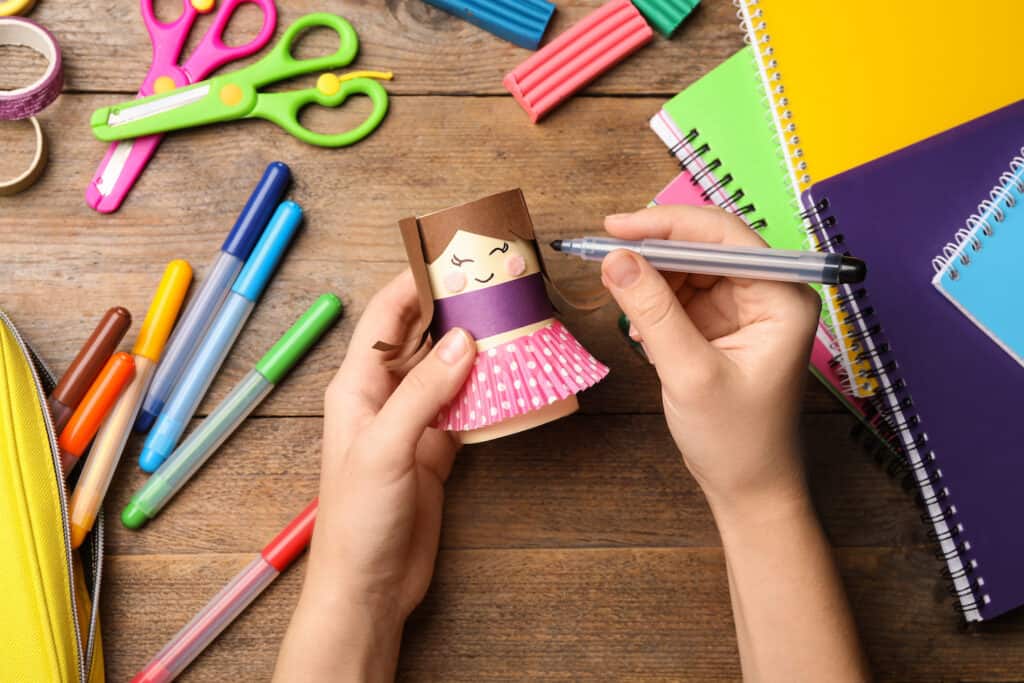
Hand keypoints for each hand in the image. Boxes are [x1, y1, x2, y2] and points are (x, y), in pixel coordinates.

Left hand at [275, 270, 476, 681]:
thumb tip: (463, 341)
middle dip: (452, 308)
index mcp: (357, 387)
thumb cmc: (358, 521)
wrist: (369, 586)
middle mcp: (384, 397)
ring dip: (475, 348)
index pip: (386, 317)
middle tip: (493, 283)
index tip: (452, 255)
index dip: (415, 282)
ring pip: (446, 369)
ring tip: (511, 320)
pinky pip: (465, 406)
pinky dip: (487, 390)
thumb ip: (423, 393)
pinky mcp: (436, 449)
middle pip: (419, 337)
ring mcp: (412, 423)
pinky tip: (512, 377)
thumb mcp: (386, 449)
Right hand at [600, 206, 820, 513]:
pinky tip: (643, 335)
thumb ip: (653, 313)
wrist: (747, 487)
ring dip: (651, 284)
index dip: (666, 225)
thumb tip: (616, 259)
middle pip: (703, 247)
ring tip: (627, 311)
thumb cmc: (737, 439)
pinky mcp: (721, 325)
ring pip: (686, 269)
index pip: (723, 237)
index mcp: (782, 297)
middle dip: (652, 251)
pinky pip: (681, 296)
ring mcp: (744, 308)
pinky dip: (654, 307)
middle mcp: (768, 293)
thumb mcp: (689, 373)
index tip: (615, 228)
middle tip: (604, 256)